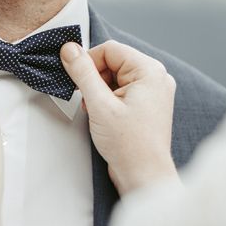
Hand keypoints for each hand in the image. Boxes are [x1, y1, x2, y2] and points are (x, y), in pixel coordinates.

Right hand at [60, 40, 177, 194]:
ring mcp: (153, 92)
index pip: (110, 49)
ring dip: (99, 90)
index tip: (75, 78)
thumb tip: (70, 49)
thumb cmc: (128, 144)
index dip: (88, 62)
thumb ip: (83, 73)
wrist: (143, 175)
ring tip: (96, 111)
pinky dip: (107, 99)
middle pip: (113, 62)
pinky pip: (121, 90)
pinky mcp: (146, 105)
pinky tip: (103, 115)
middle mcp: (155, 77)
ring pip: (115, 76)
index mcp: (150, 71)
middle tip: (88, 101)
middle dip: (94, 79)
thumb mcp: (98, 104)